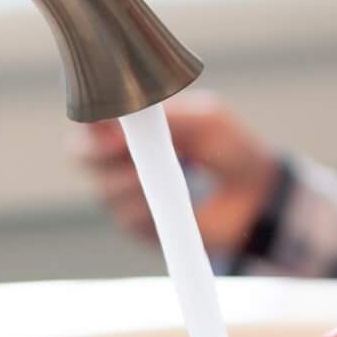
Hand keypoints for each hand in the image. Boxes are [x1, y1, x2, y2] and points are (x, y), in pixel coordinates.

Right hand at [74, 88, 278, 257]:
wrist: (257, 194)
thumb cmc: (231, 149)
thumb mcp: (206, 120)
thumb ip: (169, 115)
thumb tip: (129, 113)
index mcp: (135, 124)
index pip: (93, 116)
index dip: (90, 115)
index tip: (103, 117)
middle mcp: (121, 157)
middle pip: (80, 153)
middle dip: (97, 150)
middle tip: (124, 147)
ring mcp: (126, 193)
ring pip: (103, 186)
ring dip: (130, 178)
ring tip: (168, 172)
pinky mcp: (137, 223)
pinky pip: (126, 214)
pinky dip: (145, 204)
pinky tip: (169, 198)